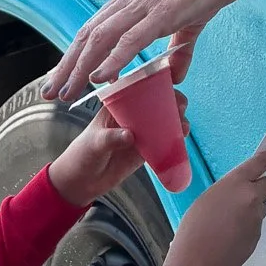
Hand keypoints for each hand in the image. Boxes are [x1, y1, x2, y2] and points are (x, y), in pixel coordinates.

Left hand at [43, 0, 265, 102]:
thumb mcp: (189, 21)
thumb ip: (178, 49)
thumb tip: (174, 74)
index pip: (94, 28)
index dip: (74, 55)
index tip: (61, 77)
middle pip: (88, 35)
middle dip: (66, 66)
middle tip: (50, 92)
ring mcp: (145, 4)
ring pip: (101, 38)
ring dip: (80, 67)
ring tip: (66, 92)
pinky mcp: (163, 12)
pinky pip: (131, 39)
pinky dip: (112, 59)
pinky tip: (99, 77)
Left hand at [49, 97, 173, 207]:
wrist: (81, 181)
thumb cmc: (82, 154)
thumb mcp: (94, 143)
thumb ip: (111, 138)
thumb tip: (130, 136)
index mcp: (118, 105)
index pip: (138, 88)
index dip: (155, 84)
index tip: (169, 85)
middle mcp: (131, 115)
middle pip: (155, 103)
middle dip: (171, 102)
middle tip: (180, 107)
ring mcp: (139, 132)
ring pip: (162, 121)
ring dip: (175, 121)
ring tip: (183, 126)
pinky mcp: (144, 149)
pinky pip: (162, 141)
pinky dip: (172, 140)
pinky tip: (181, 139)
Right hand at [167, 147, 265, 265]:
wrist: (196, 262)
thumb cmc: (194, 228)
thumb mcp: (208, 198)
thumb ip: (228, 190)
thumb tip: (238, 193)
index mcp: (235, 183)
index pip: (260, 163)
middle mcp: (251, 197)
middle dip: (262, 187)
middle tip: (247, 196)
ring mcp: (256, 218)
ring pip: (261, 207)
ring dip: (253, 210)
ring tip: (230, 223)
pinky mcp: (257, 236)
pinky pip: (256, 225)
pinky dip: (248, 227)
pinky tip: (231, 237)